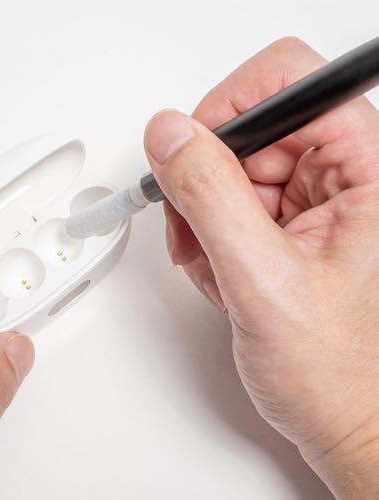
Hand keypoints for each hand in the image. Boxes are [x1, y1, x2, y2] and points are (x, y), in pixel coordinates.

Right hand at [144, 37, 378, 497]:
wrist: (348, 419)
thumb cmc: (340, 373)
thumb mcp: (263, 282)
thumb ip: (210, 198)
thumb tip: (170, 136)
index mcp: (367, 171)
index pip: (287, 81)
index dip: (227, 108)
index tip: (191, 154)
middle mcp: (342, 174)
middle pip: (247, 127)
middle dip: (205, 182)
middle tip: (200, 233)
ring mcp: (312, 199)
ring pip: (227, 167)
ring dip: (202, 217)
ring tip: (218, 267)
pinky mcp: (285, 221)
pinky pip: (225, 201)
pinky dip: (207, 236)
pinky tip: (224, 274)